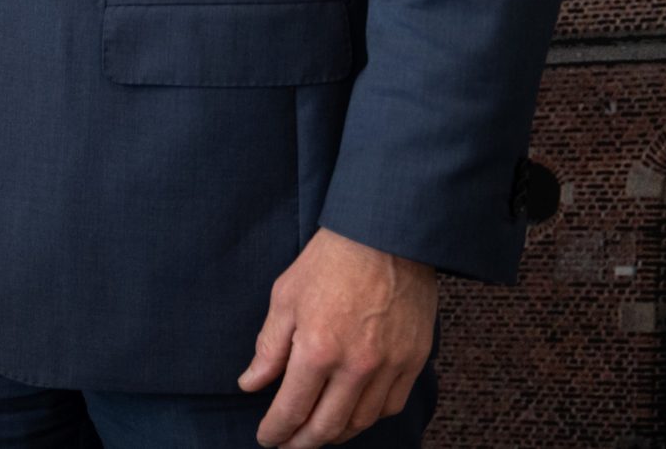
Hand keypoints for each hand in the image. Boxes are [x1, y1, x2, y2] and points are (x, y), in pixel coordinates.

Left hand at [239, 227, 436, 446]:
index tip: (266, 439)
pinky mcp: (414, 361)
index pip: (292, 408)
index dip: (276, 430)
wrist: (386, 237)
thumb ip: (269, 347)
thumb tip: (251, 383)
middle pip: (328, 426)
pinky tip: (353, 415)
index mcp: (317, 349)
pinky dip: (368, 417)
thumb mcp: (284, 298)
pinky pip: (390, 405)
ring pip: (361, 421)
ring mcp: (389, 366)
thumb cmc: (329, 262)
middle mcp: (356, 366)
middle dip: (303, 442)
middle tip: (288, 445)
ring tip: (317, 434)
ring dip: (336, 434)